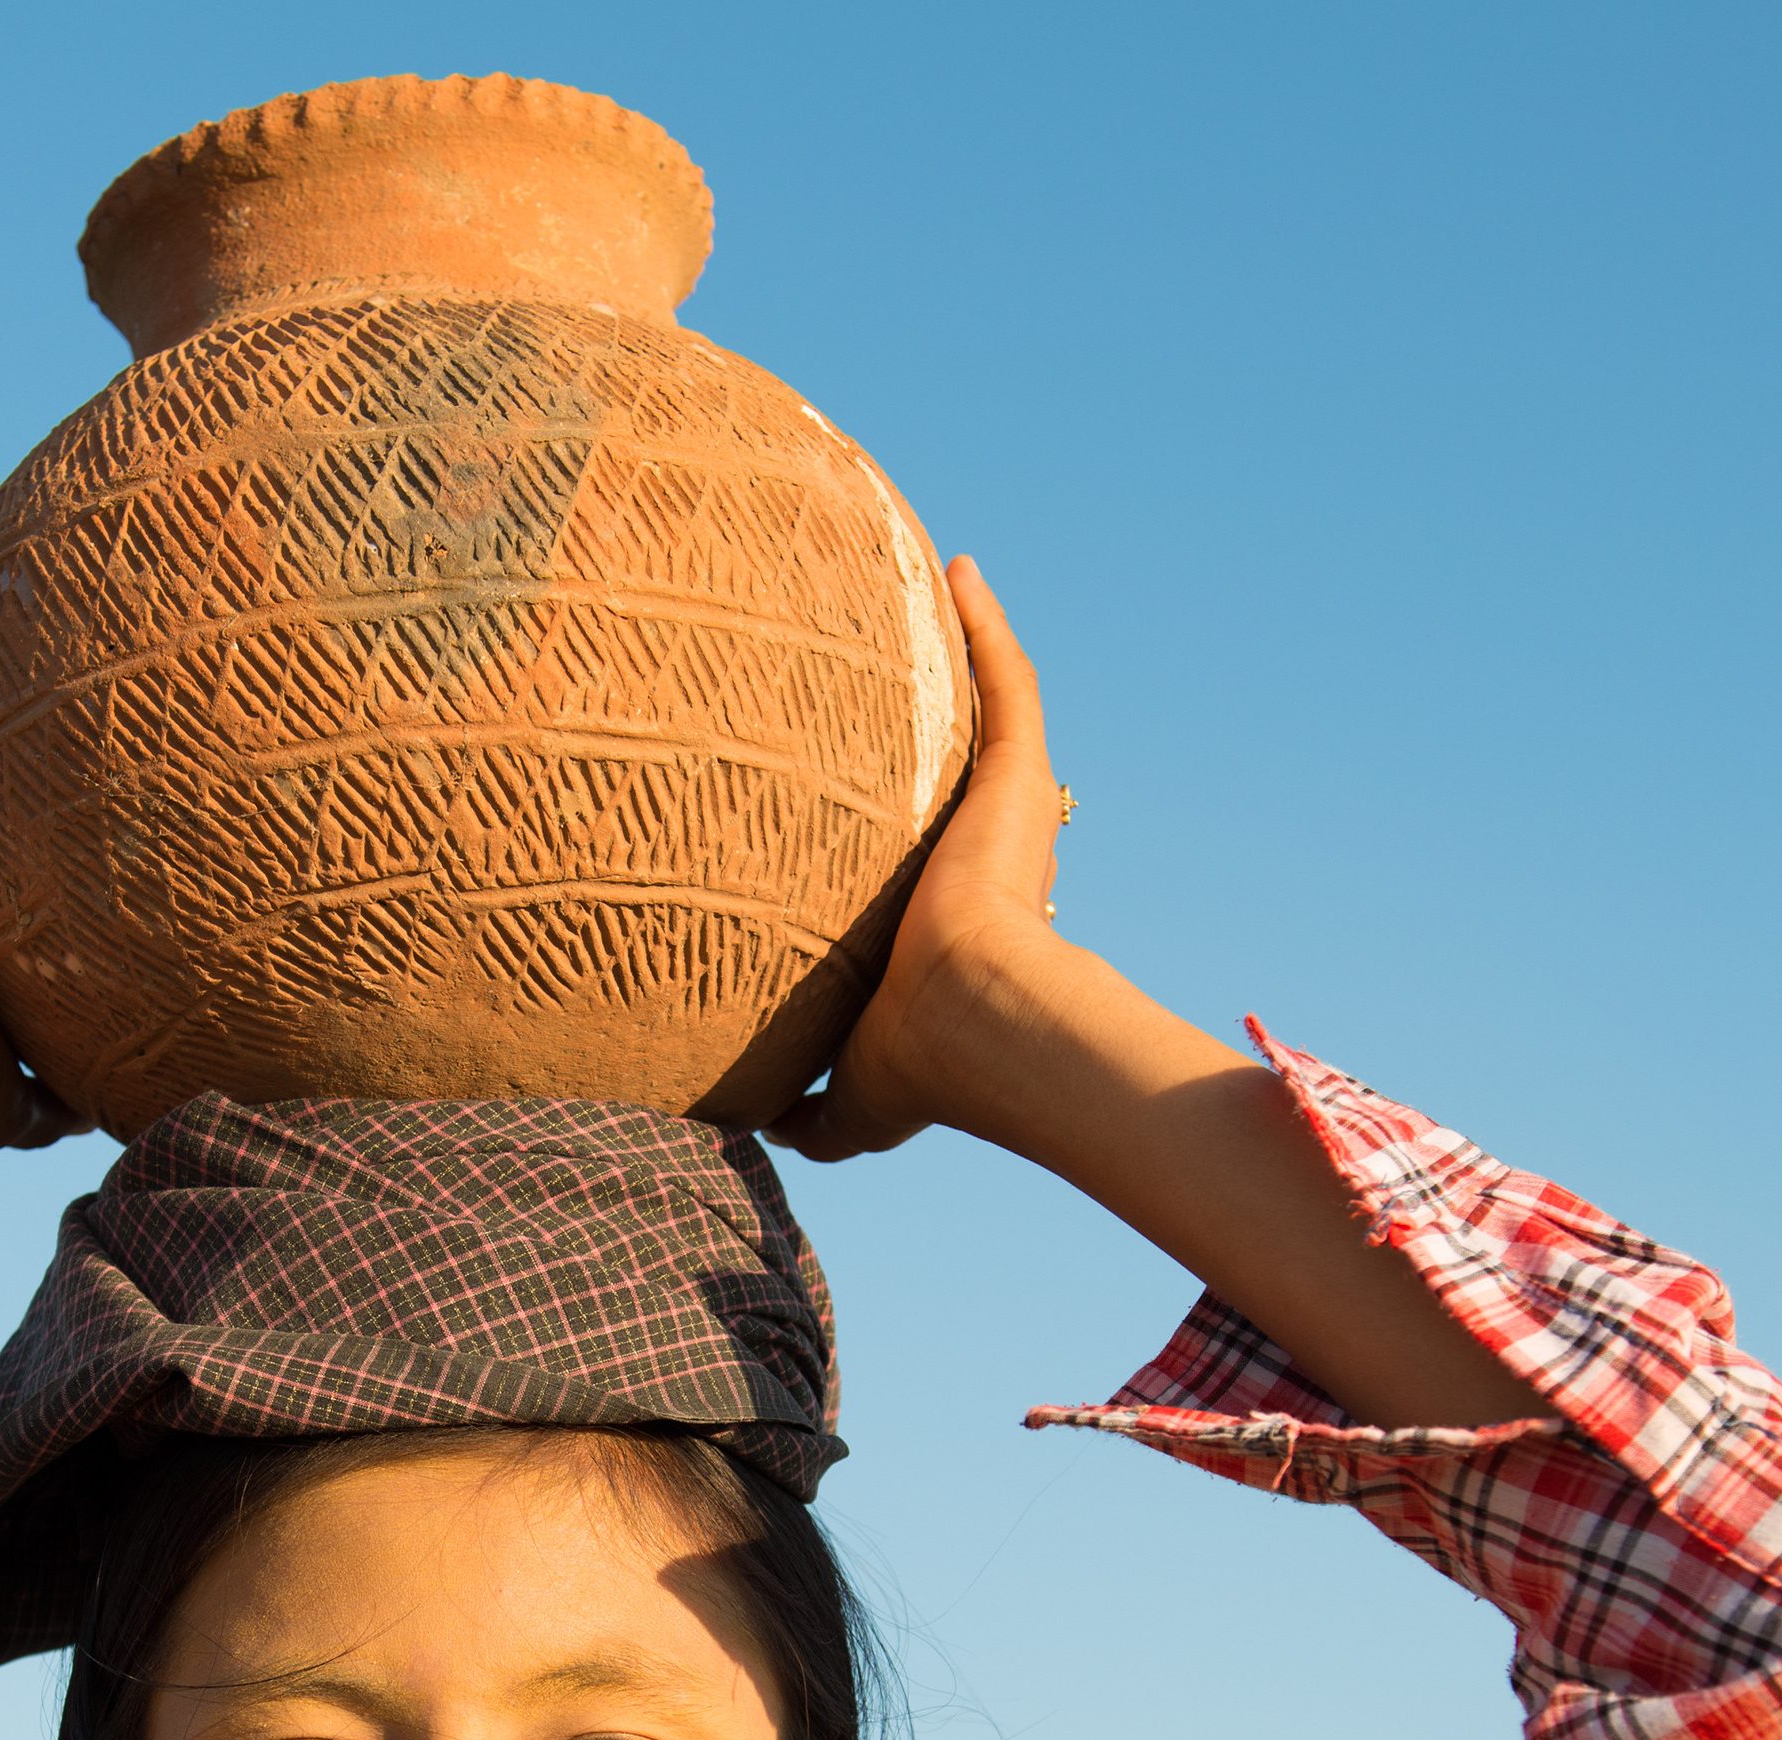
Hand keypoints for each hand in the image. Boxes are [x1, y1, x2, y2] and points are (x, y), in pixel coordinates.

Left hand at [775, 558, 1067, 1163]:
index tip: (838, 813)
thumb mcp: (846, 1101)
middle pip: (953, 776)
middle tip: (869, 677)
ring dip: (963, 647)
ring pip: (984, 713)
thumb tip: (759, 1130)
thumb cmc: (914, 1062)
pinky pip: (1006, 681)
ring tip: (927, 587)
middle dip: (929, 730)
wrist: (970, 1018)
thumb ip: (807, 1112)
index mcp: (947, 923)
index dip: (888, 844)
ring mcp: (1005, 810)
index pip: (917, 866)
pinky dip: (987, 622)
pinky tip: (958, 567)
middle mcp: (980, 857)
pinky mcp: (1022, 778)